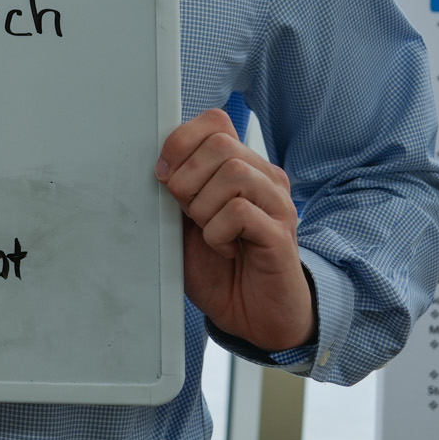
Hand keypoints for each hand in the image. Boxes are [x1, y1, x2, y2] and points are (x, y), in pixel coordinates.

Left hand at [156, 109, 315, 352]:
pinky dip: (217, 233)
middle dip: (187, 179)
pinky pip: (240, 212)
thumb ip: (177, 190)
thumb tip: (158, 164)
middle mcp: (265, 179)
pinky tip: (224, 249)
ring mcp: (277, 205)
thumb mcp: (186, 222)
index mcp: (243, 167)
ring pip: (233, 173)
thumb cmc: (218, 268)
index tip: (163, 176)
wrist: (252, 317)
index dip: (180, 142)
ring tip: (209, 232)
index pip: (215, 121)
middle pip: (220, 143)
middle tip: (188, 213)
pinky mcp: (280, 235)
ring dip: (203, 207)